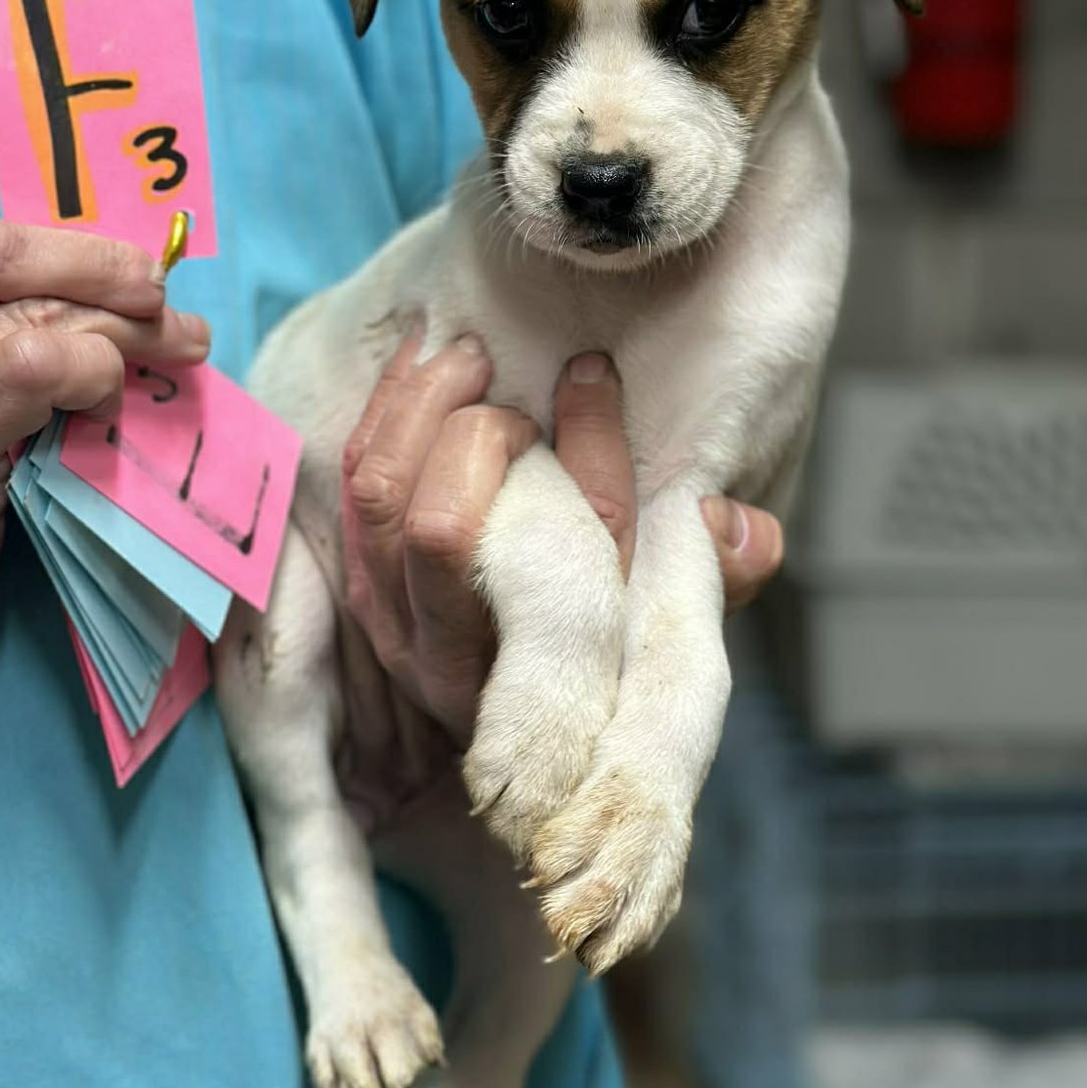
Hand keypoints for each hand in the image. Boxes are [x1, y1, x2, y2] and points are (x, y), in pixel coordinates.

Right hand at [0, 171, 208, 817]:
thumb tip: (87, 271)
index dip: (26, 226)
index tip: (89, 263)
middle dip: (96, 262)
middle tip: (158, 295)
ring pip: (25, 309)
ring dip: (122, 323)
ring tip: (173, 347)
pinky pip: (33, 364)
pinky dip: (94, 366)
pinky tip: (112, 394)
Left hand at [336, 330, 782, 767]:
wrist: (511, 729)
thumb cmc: (606, 652)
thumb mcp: (673, 623)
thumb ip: (718, 576)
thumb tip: (734, 526)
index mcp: (544, 668)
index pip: (561, 552)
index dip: (588, 447)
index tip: (594, 374)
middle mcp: (453, 657)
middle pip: (442, 526)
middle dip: (487, 434)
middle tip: (526, 398)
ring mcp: (391, 620)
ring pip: (381, 492)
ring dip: (423, 406)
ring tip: (471, 358)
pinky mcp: (358, 580)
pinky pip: (352, 479)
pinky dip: (384, 411)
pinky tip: (423, 363)